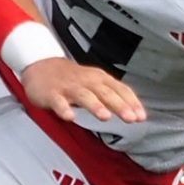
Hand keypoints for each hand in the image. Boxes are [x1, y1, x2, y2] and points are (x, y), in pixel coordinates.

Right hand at [19, 57, 145, 124]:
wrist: (42, 65)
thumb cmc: (73, 78)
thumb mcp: (95, 82)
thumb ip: (112, 95)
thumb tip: (134, 111)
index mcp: (99, 79)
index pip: (119, 89)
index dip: (131, 102)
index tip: (141, 117)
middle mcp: (87, 81)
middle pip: (106, 93)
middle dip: (120, 105)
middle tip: (131, 118)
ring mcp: (69, 87)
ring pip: (84, 96)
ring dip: (96, 106)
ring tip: (105, 117)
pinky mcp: (52, 94)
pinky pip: (59, 102)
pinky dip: (64, 109)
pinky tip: (70, 117)